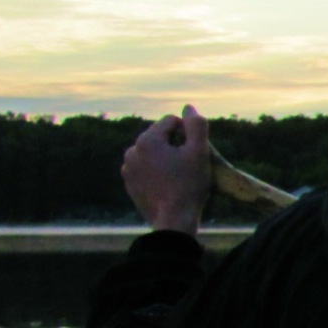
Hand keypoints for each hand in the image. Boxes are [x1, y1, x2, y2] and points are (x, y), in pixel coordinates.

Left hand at [122, 105, 212, 235]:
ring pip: (152, 153)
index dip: (188, 134)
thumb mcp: (200, 152)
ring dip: (165, 158)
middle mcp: (132, 150)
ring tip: (178, 177)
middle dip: (174, 145)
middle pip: (160, 137)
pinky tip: (168, 185)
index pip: (171, 121)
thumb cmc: (188, 185)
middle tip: (188, 166)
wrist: (172, 220)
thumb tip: (189, 107)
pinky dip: (156, 172)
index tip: (194, 153)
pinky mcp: (129, 183)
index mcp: (147, 139)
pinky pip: (145, 168)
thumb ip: (196, 125)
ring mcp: (128, 168)